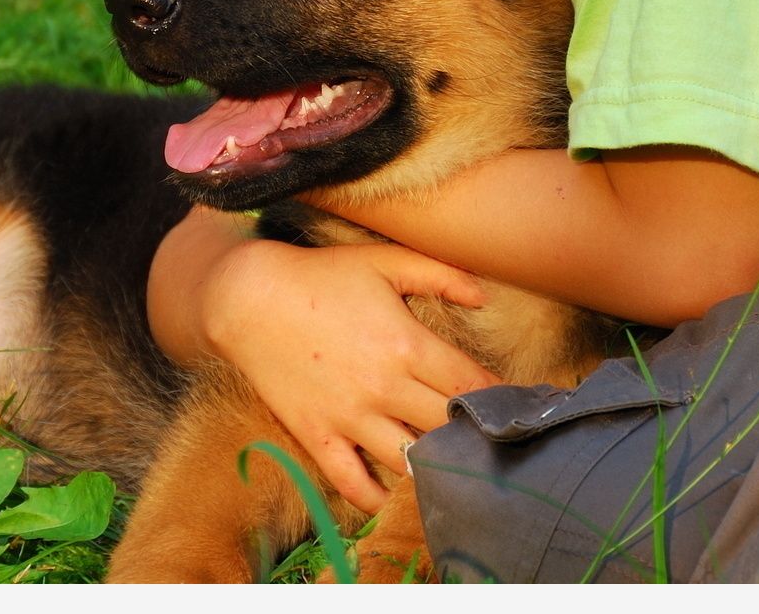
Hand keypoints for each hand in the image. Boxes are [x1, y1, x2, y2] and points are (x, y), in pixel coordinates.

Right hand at [201, 238, 497, 513]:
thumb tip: (485, 295)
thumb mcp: (384, 261)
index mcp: (406, 344)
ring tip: (450, 466)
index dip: (498, 397)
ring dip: (433, 466)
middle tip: (486, 436)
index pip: (471, 385)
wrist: (247, 297)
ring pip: (410, 462)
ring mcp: (349, 417)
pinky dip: (377, 497)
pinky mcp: (318, 435)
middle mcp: (384, 387)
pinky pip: (352, 482)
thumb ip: (440, 274)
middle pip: (448, 427)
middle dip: (473, 433)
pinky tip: (395, 495)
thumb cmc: (320, 275)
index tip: (511, 404)